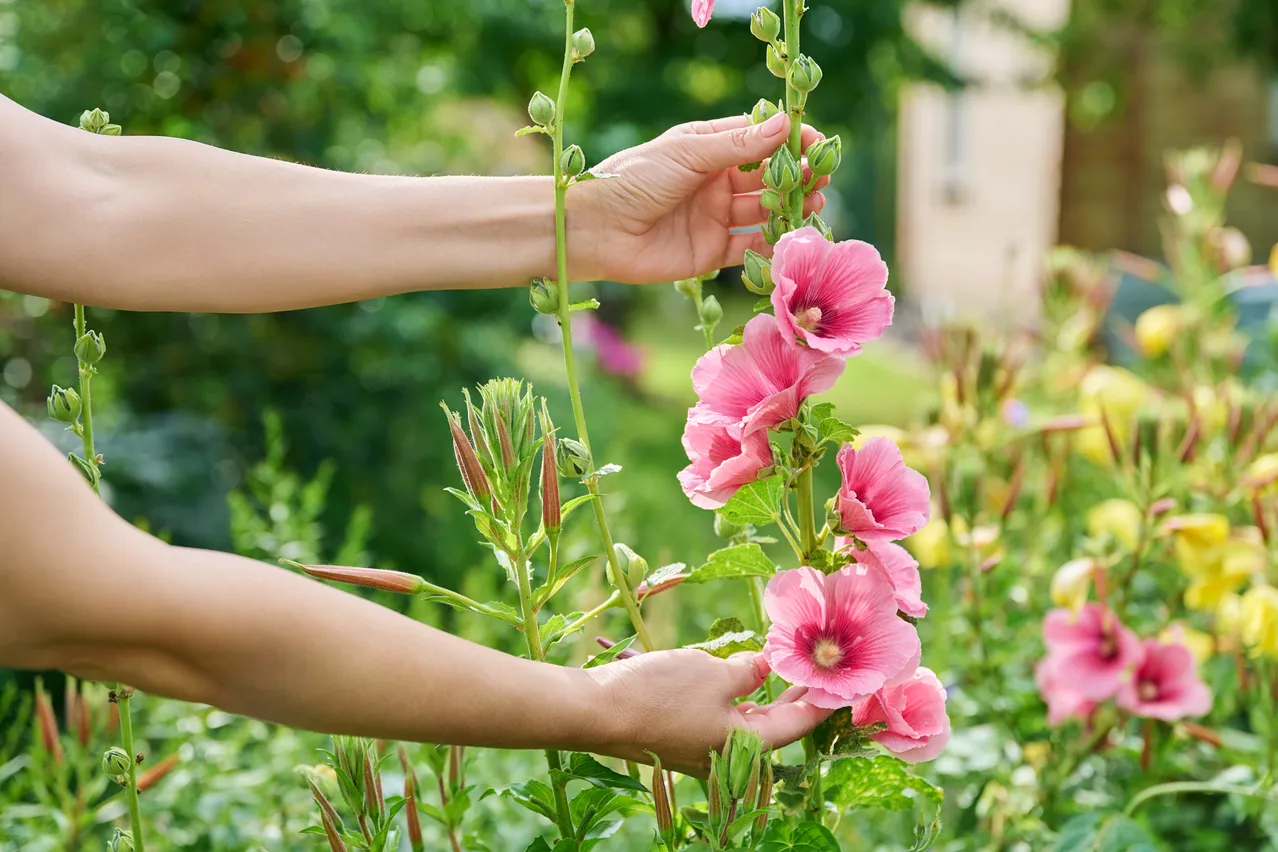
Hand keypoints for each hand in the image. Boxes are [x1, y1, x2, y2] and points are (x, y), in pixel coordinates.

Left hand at [572, 114, 828, 284]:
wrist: (596, 230)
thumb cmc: (635, 179)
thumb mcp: (689, 154)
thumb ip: (739, 145)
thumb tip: (785, 124)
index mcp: (707, 148)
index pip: (758, 139)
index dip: (789, 140)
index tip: (818, 143)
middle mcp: (714, 181)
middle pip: (766, 177)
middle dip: (796, 177)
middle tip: (821, 178)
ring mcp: (714, 217)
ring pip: (763, 212)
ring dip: (789, 208)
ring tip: (814, 204)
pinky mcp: (711, 252)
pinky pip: (750, 249)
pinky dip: (772, 245)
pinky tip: (791, 238)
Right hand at [585, 649, 831, 775]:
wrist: (597, 711)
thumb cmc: (660, 694)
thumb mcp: (713, 672)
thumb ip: (747, 670)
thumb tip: (767, 665)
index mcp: (746, 744)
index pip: (800, 722)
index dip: (823, 698)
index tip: (844, 678)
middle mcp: (729, 754)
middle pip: (776, 724)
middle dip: (798, 694)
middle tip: (822, 667)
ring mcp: (704, 748)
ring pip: (748, 721)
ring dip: (767, 693)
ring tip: (785, 664)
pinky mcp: (682, 736)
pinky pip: (721, 717)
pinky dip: (737, 695)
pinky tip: (740, 672)